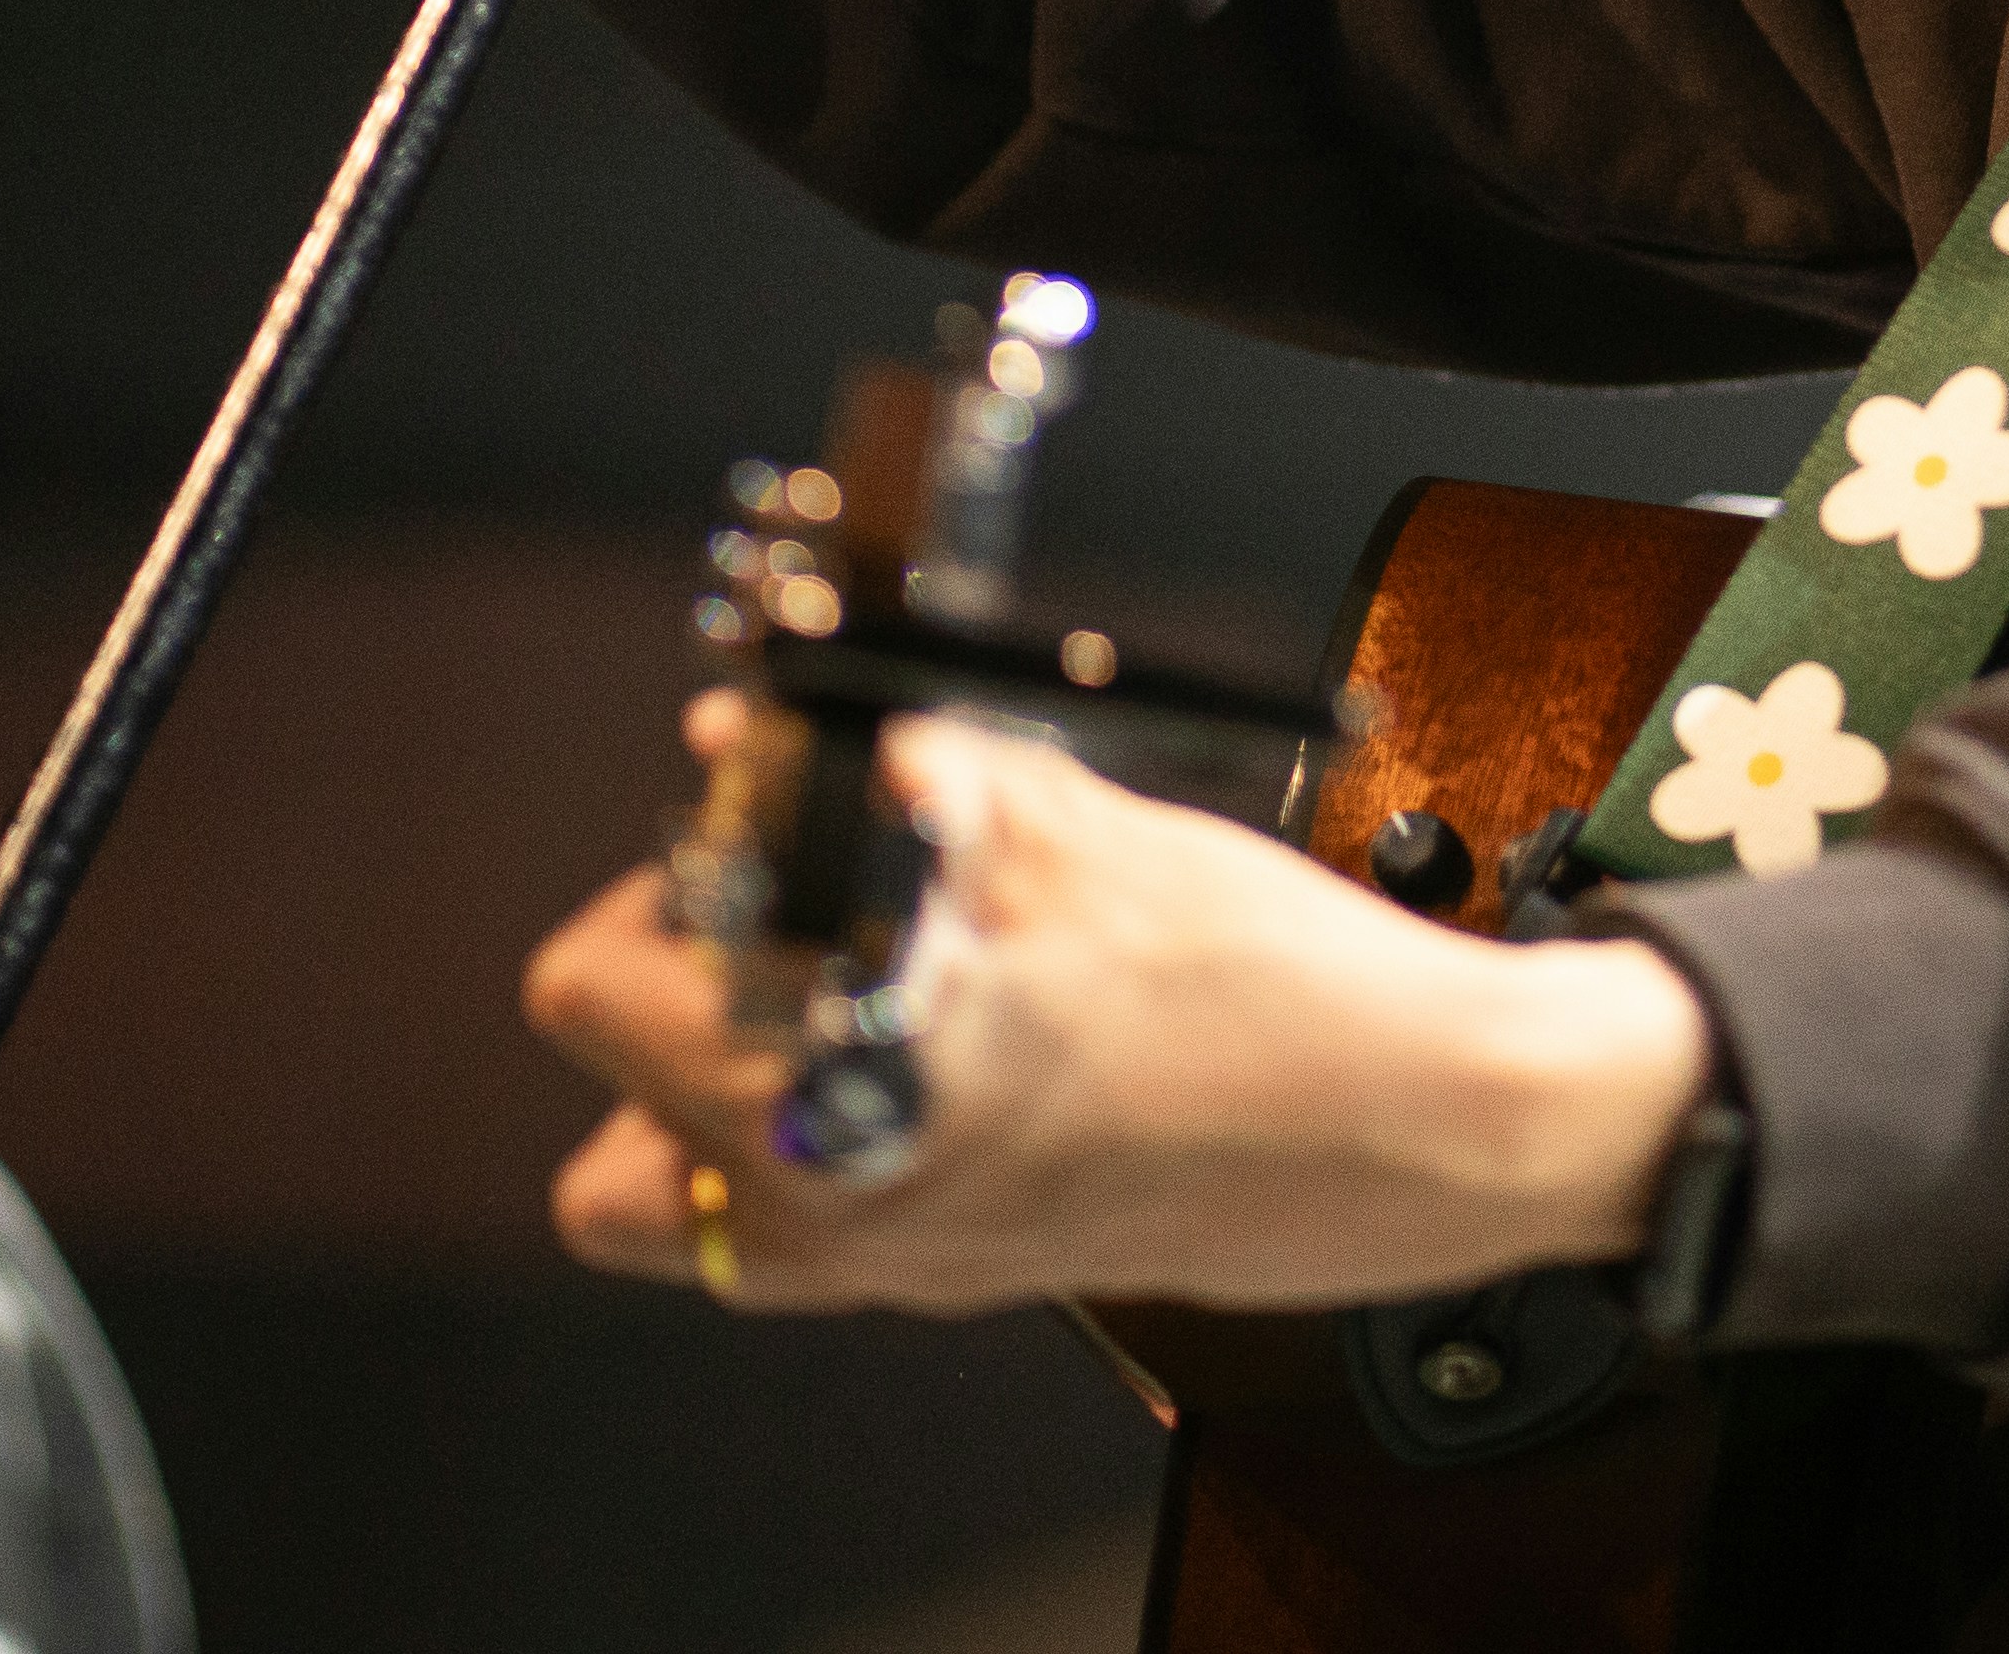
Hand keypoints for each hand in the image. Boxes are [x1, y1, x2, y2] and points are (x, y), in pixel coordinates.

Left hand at [527, 716, 1711, 1320]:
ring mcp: (895, 1266)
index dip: (662, 880)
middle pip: (612, 1140)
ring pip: (701, 1207)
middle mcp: (830, 1215)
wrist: (1414, 1124)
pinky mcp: (965, 1272)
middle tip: (772, 917)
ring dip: (724, 1098)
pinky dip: (836, 1127)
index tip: (740, 825)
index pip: (594, 994)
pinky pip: (817, 1218)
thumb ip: (895, 778)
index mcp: (818, 1106)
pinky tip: (951, 1034)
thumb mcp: (1067, 829)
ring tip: (837, 990)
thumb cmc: (1259, 998)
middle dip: (673, 1010)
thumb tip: (764, 737)